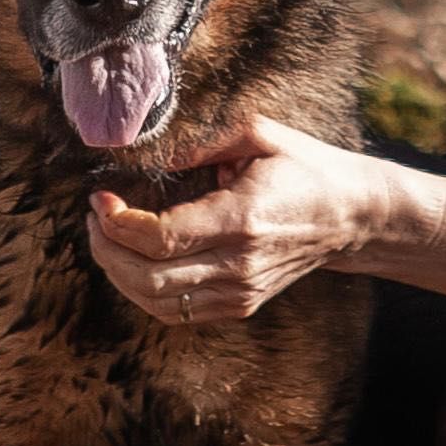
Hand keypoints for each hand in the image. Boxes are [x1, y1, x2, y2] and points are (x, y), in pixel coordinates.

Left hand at [86, 117, 385, 325]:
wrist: (350, 215)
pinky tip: (133, 262)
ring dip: (118, 273)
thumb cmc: (304, 167)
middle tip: (95, 218)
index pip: (160, 238)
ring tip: (106, 239)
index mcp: (242, 219)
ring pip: (156, 302)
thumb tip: (147, 153)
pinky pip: (176, 311)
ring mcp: (241, 292)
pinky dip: (143, 291)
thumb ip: (201, 141)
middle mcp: (240, 265)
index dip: (117, 222)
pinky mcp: (241, 305)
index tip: (101, 198)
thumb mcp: (258, 133)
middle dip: (106, 248)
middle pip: (148, 277)